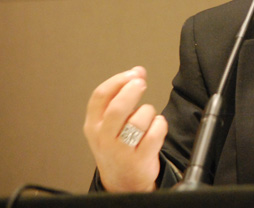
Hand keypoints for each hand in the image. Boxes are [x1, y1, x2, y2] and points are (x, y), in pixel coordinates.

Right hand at [83, 66, 167, 191]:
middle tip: (141, 83)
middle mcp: (104, 137)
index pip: (100, 96)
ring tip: (147, 117)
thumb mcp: (110, 122)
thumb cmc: (117, 147)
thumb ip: (121, 95)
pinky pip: (155, 132)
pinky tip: (156, 128)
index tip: (132, 74)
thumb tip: (137, 71)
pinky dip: (160, 125)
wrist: (122, 181)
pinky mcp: (139, 159)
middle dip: (132, 90)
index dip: (118, 80)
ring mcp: (121, 150)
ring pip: (139, 119)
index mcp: (93, 125)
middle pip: (117, 107)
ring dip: (148, 111)